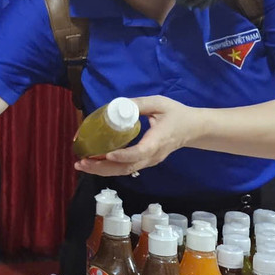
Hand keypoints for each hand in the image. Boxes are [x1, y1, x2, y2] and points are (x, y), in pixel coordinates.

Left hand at [75, 95, 198, 177]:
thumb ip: (139, 104)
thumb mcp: (160, 103)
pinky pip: (126, 168)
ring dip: (102, 170)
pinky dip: (108, 168)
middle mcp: (152, 155)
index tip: (107, 154)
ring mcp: (149, 161)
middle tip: (82, 162)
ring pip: (124, 171)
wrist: (193, 129)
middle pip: (127, 167)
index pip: (140, 152)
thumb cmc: (177, 114)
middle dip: (103, 167)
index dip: (124, 155)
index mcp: (158, 140)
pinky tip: (93, 163)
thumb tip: (117, 106)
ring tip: (82, 165)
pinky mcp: (145, 161)